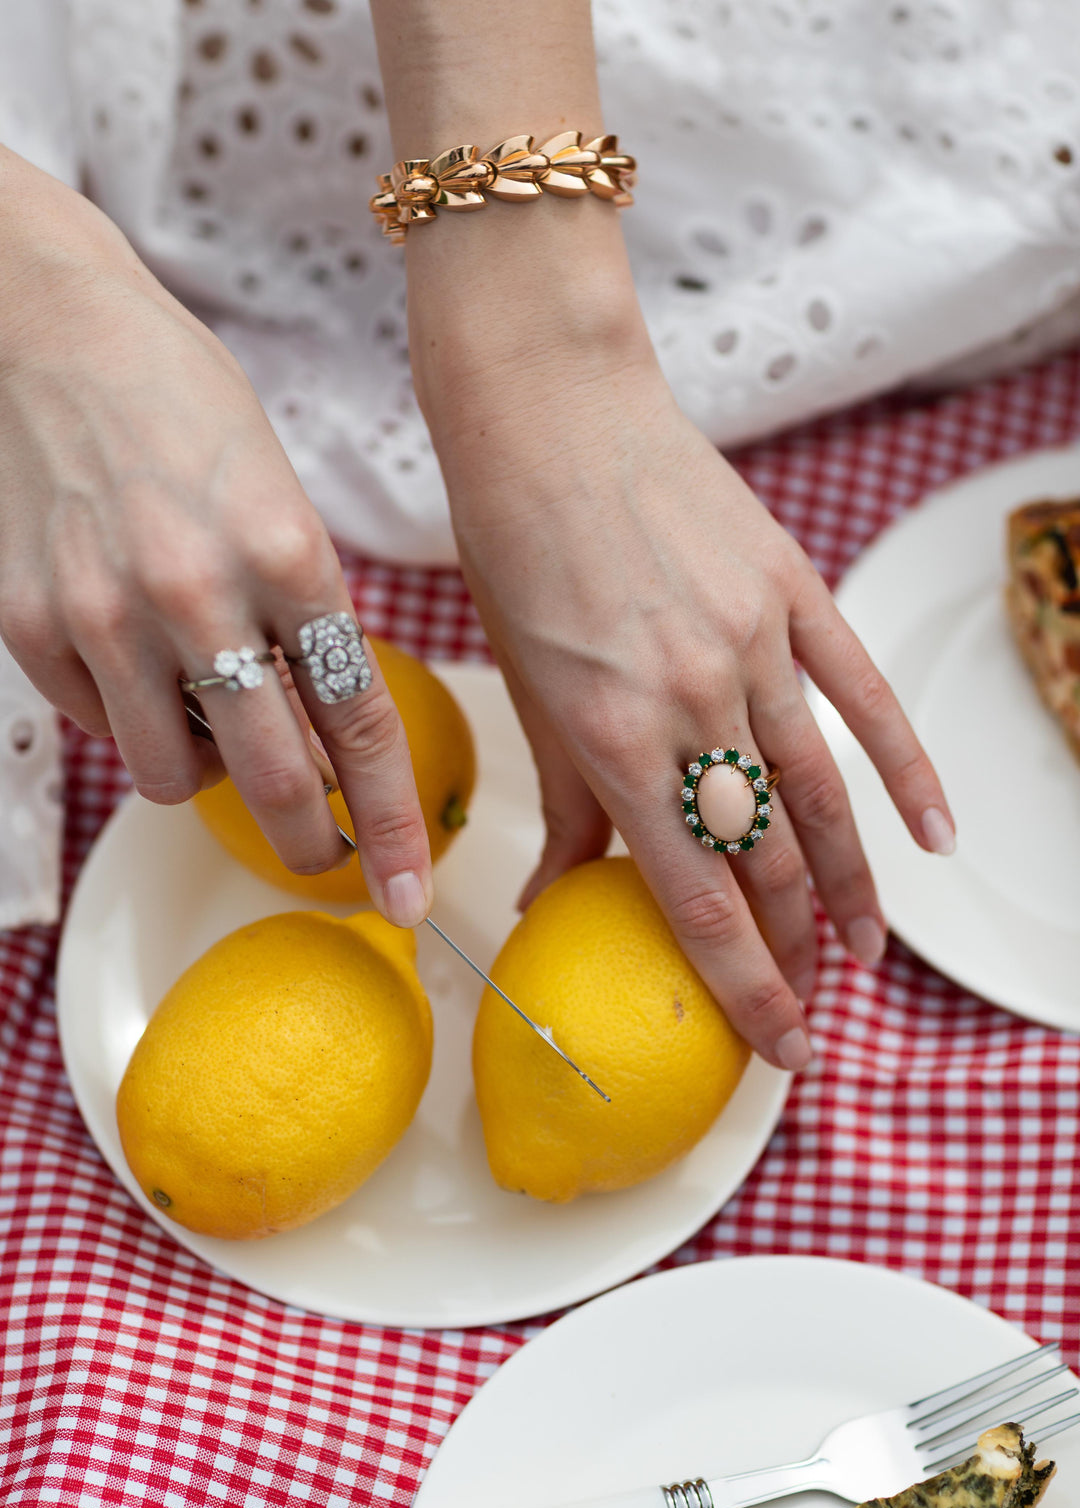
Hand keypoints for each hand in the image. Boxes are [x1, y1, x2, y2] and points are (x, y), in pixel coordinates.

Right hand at [0, 149, 430, 925]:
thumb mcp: (280, 498)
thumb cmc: (184, 407)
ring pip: (173, 779)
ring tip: (212, 714)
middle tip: (326, 858)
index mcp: (288, 553)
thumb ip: (306, 615)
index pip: (359, 723)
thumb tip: (318, 736)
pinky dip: (136, 722)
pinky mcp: (30, 627)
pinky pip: (103, 731)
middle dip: (311, 845)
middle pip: (274, 782)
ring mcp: (105, 615)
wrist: (46, 328)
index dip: (393, 822)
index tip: (410, 889)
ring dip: (208, 773)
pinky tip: (140, 663)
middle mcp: (198, 594)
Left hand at [409, 209, 954, 1067]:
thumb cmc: (515, 553)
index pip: (694, 897)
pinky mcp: (790, 592)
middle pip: (765, 860)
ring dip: (851, 886)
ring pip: (820, 794)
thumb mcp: (524, 689)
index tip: (777, 1045)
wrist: (552, 413)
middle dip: (795, 951)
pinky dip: (903, 768)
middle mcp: (693, 702)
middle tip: (812, 1008)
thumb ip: (563, 805)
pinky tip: (933, 834)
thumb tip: (555, 901)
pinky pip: (862, 696)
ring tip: (868, 951)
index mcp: (613, 737)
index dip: (744, 984)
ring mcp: (752, 645)